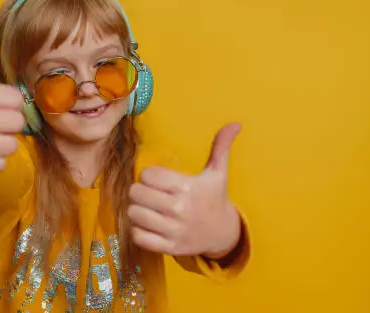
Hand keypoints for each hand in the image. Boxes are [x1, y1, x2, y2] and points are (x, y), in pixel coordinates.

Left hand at [128, 123, 241, 257]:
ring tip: (146, 208)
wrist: (223, 233)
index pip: (148, 175)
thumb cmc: (214, 198)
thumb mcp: (218, 172)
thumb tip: (235, 124)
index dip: (148, 175)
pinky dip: (138, 231)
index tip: (156, 179)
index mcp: (187, 188)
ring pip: (134, 214)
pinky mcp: (169, 247)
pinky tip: (147, 224)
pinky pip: (139, 237)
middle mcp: (179, 209)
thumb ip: (221, 146)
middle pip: (137, 193)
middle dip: (139, 191)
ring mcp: (173, 230)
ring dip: (136, 210)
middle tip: (148, 193)